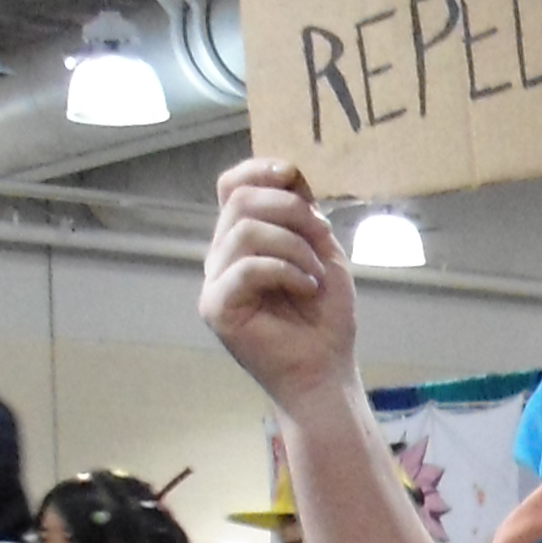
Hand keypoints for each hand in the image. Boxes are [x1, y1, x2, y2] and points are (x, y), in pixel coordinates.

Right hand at [201, 158, 355, 408]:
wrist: (326, 371)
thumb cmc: (324, 319)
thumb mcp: (322, 252)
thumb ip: (303, 213)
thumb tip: (289, 174)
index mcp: (242, 240)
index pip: (232, 187)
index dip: (258, 171)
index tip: (293, 175)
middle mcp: (222, 257)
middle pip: (239, 201)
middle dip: (289, 210)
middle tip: (321, 237)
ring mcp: (215, 283)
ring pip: (244, 230)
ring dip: (294, 245)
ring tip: (317, 274)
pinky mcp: (217, 308)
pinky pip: (247, 267)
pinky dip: (286, 270)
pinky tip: (308, 288)